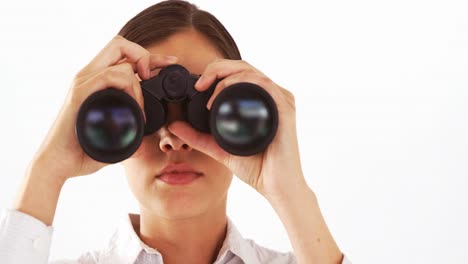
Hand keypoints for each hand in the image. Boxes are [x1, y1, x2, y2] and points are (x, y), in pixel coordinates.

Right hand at [31, 35, 177, 181]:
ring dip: (138, 83)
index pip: (123, 55)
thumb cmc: (82, 151)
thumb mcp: (112, 138)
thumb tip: (142, 147)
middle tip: (155, 77)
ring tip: (140, 109)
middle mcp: (88, 76)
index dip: (149, 57)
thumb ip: (126, 136)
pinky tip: (132, 106)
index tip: (168, 65)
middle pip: (120, 44)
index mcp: (96, 82)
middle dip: (147, 56)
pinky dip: (127, 87)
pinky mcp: (80, 93)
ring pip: (119, 60)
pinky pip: (108, 75)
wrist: (57, 164)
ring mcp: (83, 83)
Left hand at [168, 59, 306, 200]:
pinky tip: (222, 95)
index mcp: (260, 100)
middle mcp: (271, 95)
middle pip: (243, 66)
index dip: (215, 71)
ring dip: (225, 74)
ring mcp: (280, 100)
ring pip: (250, 71)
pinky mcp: (285, 108)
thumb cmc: (256, 167)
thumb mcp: (219, 148)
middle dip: (216, 68)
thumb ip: (197, 136)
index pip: (237, 72)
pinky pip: (263, 84)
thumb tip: (174, 125)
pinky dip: (239, 83)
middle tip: (200, 84)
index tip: (197, 86)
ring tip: (208, 90)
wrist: (276, 185)